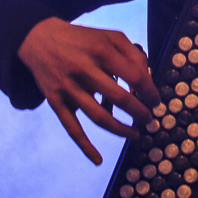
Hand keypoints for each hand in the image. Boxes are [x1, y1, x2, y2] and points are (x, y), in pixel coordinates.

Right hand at [18, 17, 160, 164]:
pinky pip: (71, 128)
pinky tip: (98, 160)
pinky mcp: (56, 101)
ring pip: (98, 117)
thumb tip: (147, 81)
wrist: (40, 40)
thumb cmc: (84, 40)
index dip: (150, 92)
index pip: (134, 77)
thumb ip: (133, 55)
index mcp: (102, 51)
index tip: (156, 102)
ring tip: (136, 135)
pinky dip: (85, 146)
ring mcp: (68, 88)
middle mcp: (84, 70)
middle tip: (150, 120)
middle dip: (139, 113)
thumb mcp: (110, 37)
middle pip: (119, 98)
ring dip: (120, 130)